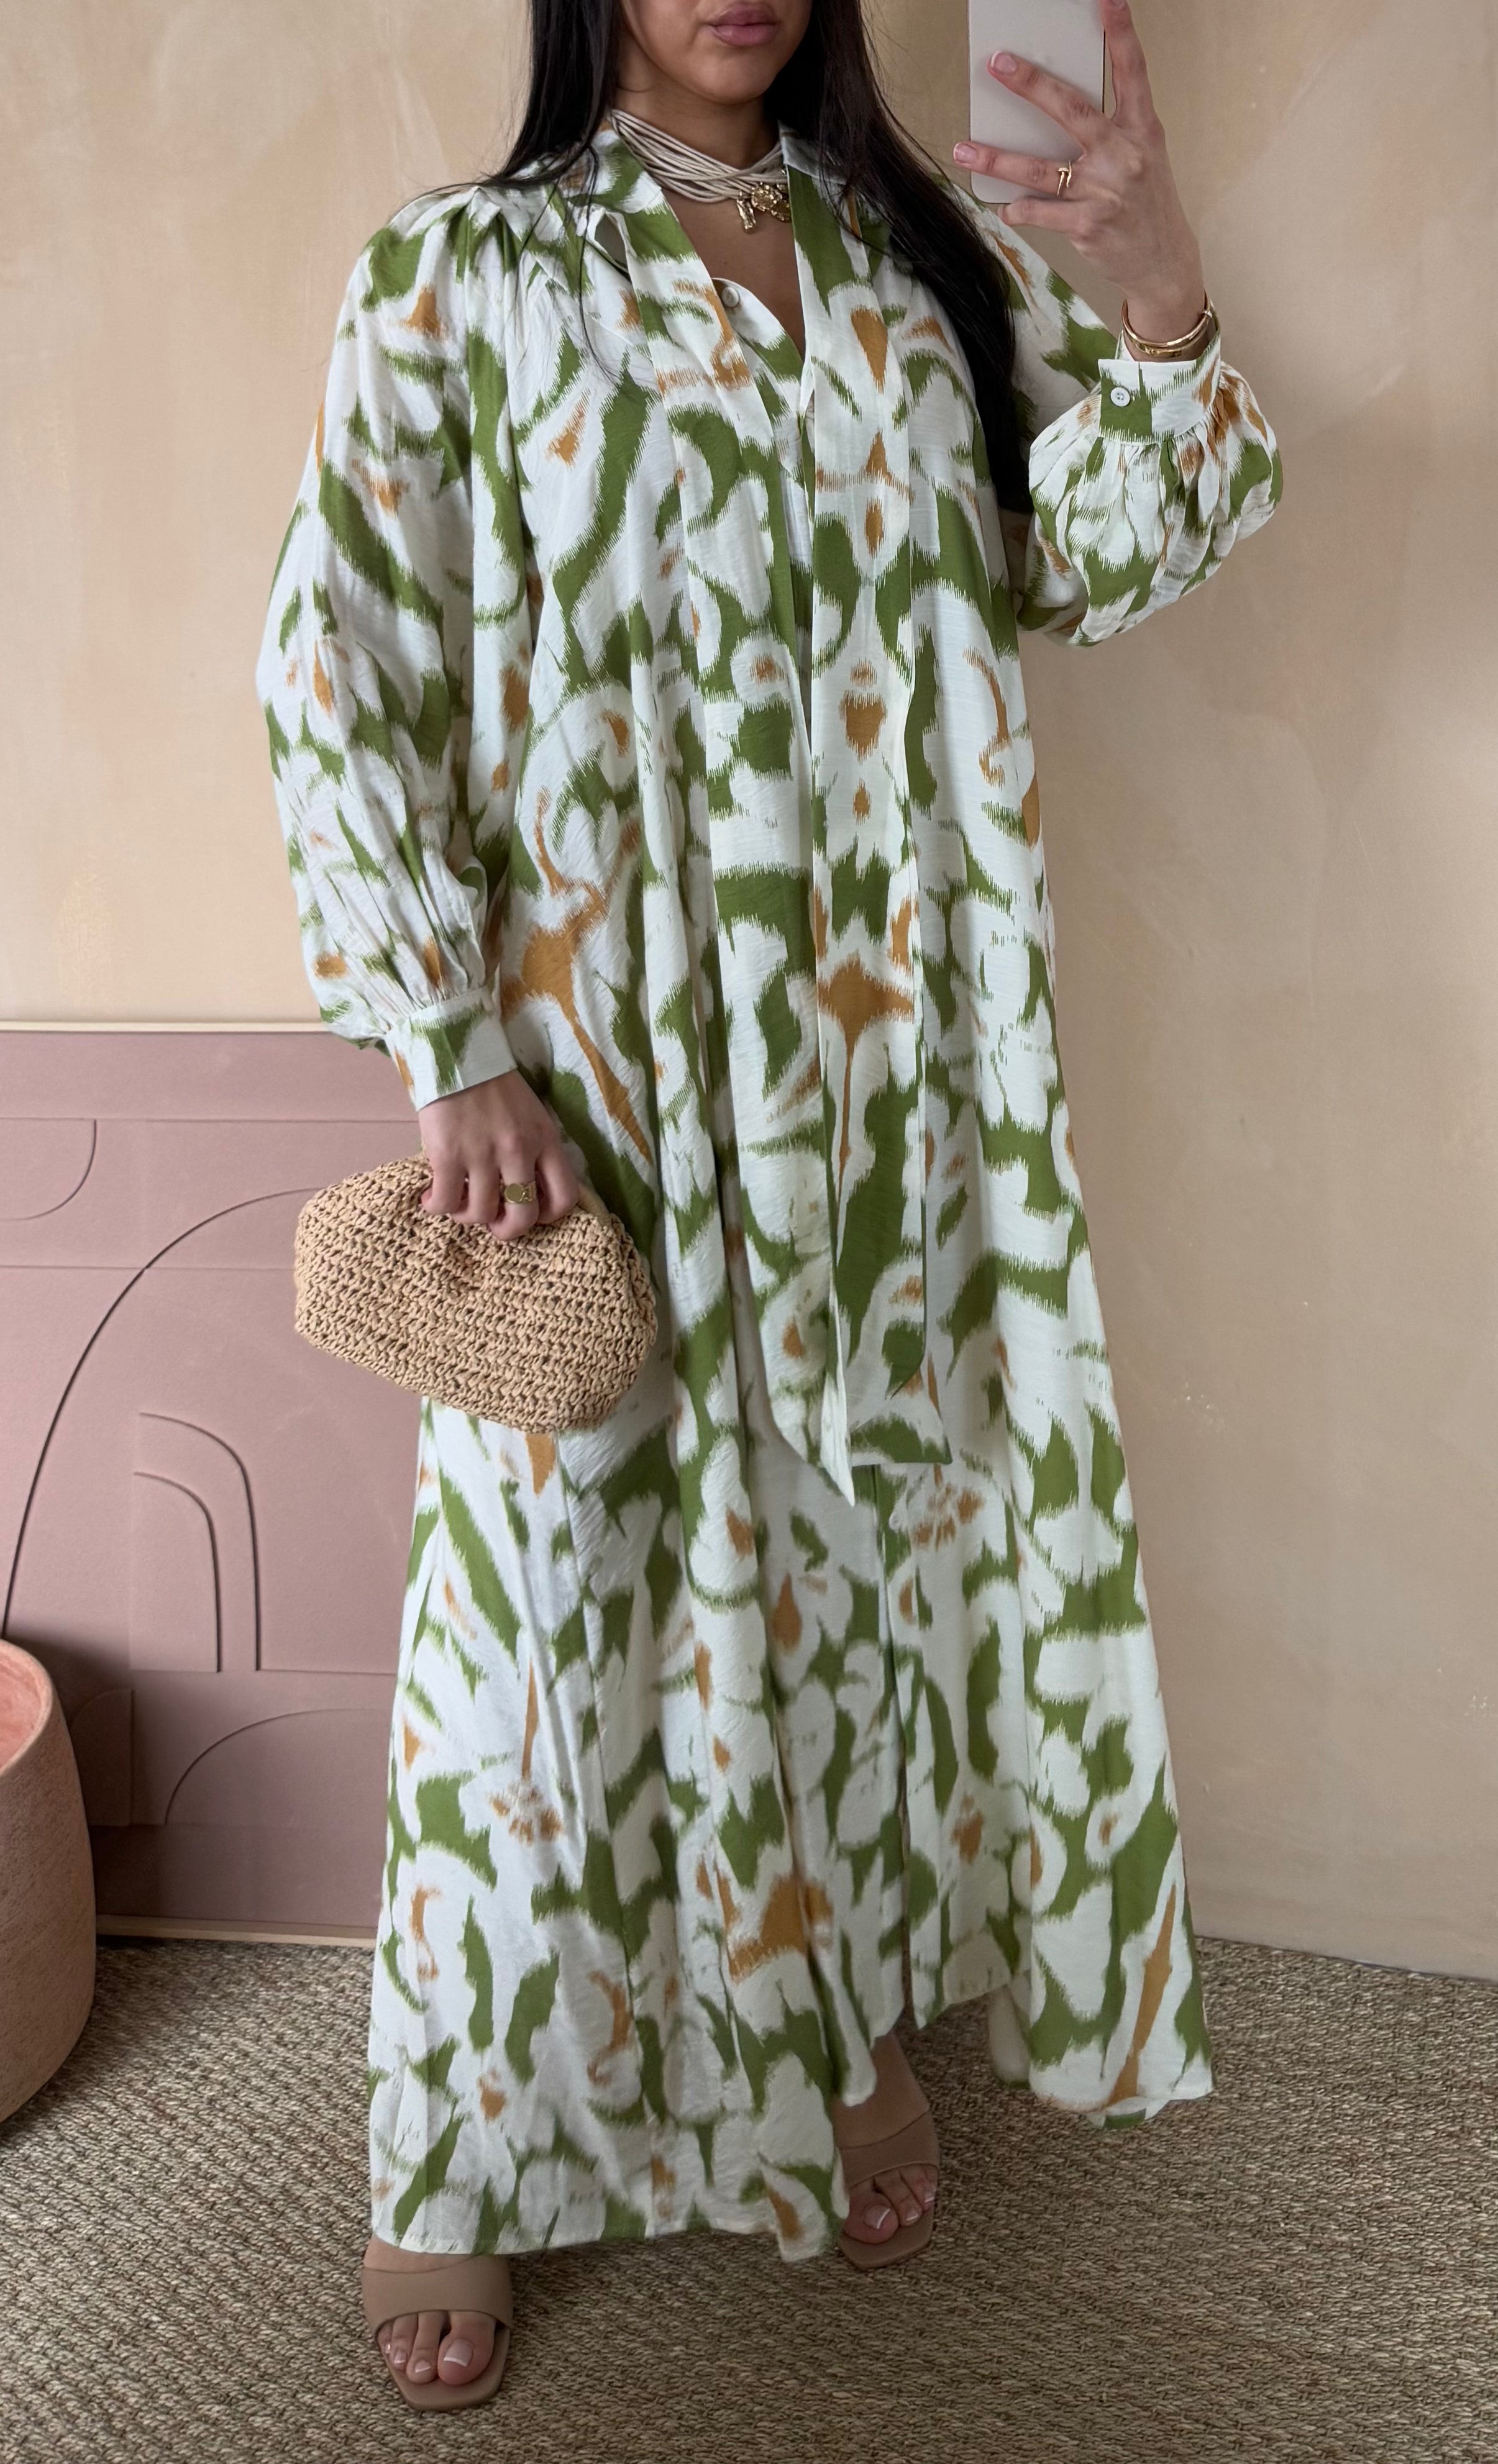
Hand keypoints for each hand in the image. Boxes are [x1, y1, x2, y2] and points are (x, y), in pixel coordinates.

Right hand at [416, 1070, 579, 1244]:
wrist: (457, 1053)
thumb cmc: (494, 1086)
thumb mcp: (532, 1115)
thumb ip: (536, 1150)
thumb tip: (527, 1189)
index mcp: (545, 1140)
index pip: (565, 1197)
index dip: (548, 1216)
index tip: (530, 1211)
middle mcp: (518, 1151)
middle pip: (523, 1217)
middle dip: (506, 1230)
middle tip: (492, 1222)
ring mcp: (482, 1154)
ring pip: (481, 1214)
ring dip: (467, 1216)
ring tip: (458, 1204)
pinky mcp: (447, 1154)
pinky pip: (445, 1201)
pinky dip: (436, 1207)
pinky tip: (431, 1199)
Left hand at [953, 0, 1206, 346]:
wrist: (1163, 261)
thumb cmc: (1146, 203)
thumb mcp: (1143, 155)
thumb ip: (1110, 128)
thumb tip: (1056, 107)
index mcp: (1142, 129)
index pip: (1132, 73)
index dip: (1121, 34)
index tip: (1107, 1)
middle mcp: (1124, 154)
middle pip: (1072, 110)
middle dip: (1032, 85)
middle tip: (1000, 64)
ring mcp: (1104, 191)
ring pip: (1041, 168)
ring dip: (998, 158)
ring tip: (964, 149)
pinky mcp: (1087, 225)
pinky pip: (1041, 211)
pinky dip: (1019, 209)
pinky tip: (1006, 207)